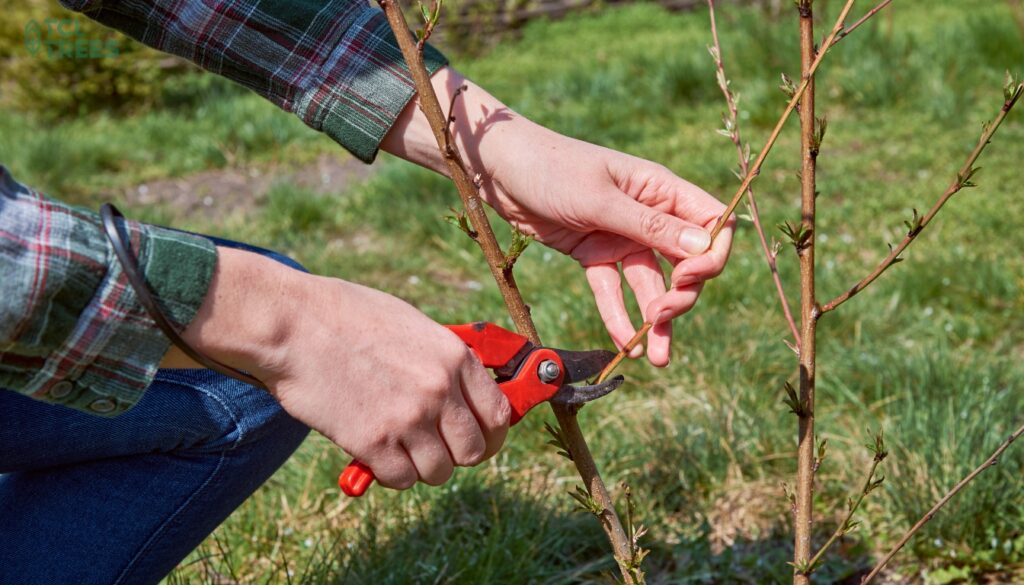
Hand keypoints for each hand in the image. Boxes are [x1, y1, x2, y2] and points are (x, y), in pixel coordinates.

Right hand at [163, 247, 510, 488]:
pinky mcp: (372, 442)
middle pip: (474, 452)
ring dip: (421, 466)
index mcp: (454, 357)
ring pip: (439, 472)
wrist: (292, 324)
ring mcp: (408, 418)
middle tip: (433, 448)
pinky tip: (375, 451)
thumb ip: (443, 361)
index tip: (480, 441)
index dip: (491, 436)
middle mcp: (439, 390)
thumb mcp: (412, 325)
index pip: (499, 416)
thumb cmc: (347, 317)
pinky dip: (390, 473)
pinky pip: (401, 480)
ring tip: (399, 446)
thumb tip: (465, 394)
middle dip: (455, 455)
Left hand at [382, 67, 734, 365]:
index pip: (713, 224)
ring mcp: (621, 236)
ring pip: (650, 284)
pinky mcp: (594, 254)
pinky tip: (623, 344)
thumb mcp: (600, 198)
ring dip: (655, 320)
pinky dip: (618, 315)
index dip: (711, 256)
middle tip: (661, 317)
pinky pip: (612, 290)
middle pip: (685, 263)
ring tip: (655, 358)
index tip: (690, 278)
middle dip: (682, 294)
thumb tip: (702, 249)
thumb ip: (650, 226)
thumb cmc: (550, 167)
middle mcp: (648, 214)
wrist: (498, 168)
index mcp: (661, 189)